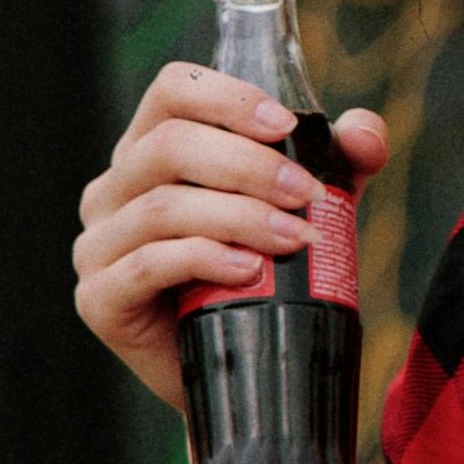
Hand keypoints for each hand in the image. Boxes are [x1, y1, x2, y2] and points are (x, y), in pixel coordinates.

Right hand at [75, 65, 389, 412]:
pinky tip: (249, 271)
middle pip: (168, 145)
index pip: (172, 90)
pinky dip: (204, 260)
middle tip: (309, 197)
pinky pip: (147, 264)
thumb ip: (341, 165)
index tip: (286, 126)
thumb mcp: (309, 211)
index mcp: (150, 152)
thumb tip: (365, 133)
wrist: (244, 373)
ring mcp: (98, 244)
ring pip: (162, 207)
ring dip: (239, 216)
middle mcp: (114, 190)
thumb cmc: (266, 280)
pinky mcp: (99, 297)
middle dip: (249, 166)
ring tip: (295, 239)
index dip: (228, 98)